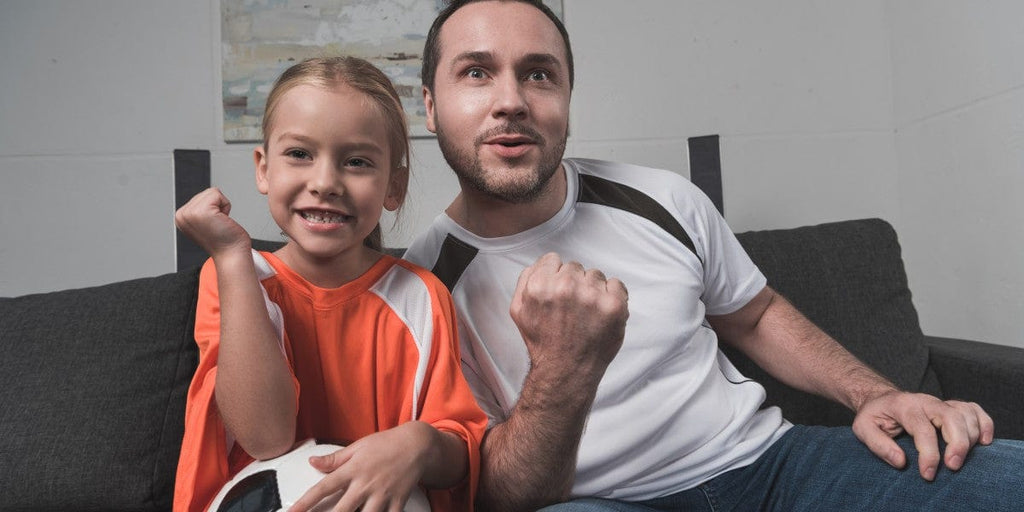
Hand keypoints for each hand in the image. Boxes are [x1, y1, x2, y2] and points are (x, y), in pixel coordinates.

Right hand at [174, 187, 250, 256]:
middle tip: (217, 225)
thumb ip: (199, 210)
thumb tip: (203, 200)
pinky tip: (222, 221)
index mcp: (180, 217)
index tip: (213, 225)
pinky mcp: (201, 211)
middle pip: (206, 193)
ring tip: (219, 223)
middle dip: (217, 207)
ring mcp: (189, 213)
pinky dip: (226, 206)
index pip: (200, 196)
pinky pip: (217, 193)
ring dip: (222, 207)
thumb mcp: (205, 222)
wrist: (232, 254)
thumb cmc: (225, 240)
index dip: (213, 208)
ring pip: (212, 192)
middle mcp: (181, 215)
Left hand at [289, 422, 432, 511]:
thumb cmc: (386, 444)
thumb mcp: (358, 447)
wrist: (418, 445)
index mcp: (353, 469)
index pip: (323, 487)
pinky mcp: (398, 502)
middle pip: (341, 510)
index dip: (306, 502)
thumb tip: (312, 462)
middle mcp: (365, 484)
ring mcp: (382, 495)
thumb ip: (334, 458)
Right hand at [510, 252, 628, 375]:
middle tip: (571, 307)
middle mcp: (566, 287)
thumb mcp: (519, 310)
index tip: (558, 291)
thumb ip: (526, 280)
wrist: (566, 371)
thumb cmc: (544, 343)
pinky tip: (601, 312)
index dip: (555, 276)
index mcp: (540, 285)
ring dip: (593, 290)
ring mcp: (592, 296)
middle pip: (575, 267)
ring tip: (586, 313)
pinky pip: (617, 284)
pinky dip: (612, 296)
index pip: (553, 260)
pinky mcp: (614, 305)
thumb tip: (542, 265)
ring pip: (596, 275)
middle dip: (574, 284)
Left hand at [852, 390, 993, 479]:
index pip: (922, 429)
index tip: (928, 474)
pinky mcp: (951, 406)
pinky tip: (983, 441)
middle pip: (951, 418)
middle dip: (957, 445)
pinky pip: (974, 409)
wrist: (880, 399)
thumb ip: (878, 445)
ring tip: (960, 459)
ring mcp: (941, 402)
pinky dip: (984, 424)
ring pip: (965, 414)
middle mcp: (926, 401)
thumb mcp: (863, 429)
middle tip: (953, 467)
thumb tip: (901, 462)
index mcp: (904, 406)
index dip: (929, 454)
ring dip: (970, 438)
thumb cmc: (874, 416)